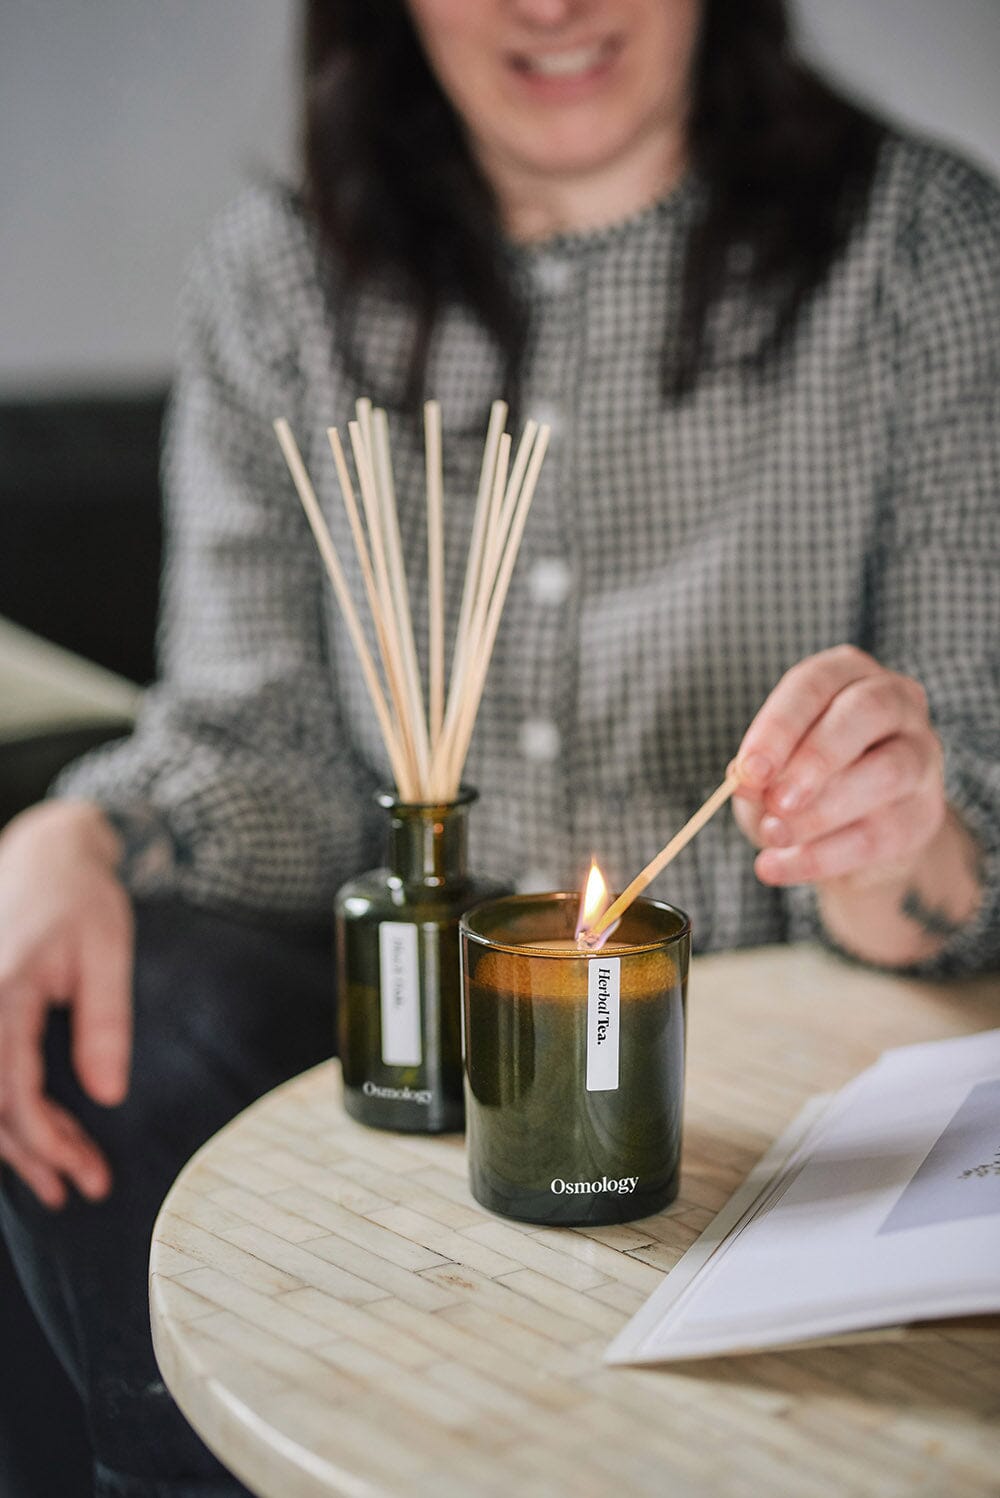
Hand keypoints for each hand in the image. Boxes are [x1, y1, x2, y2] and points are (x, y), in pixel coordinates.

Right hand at [0, 801, 132, 1207]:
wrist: (48, 850)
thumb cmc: (82, 895)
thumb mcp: (108, 950)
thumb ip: (105, 1022)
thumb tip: (107, 1095)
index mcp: (4, 989)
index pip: (14, 1091)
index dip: (50, 1143)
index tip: (91, 1175)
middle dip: (31, 1156)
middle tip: (77, 1191)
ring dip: (12, 1142)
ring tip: (56, 1180)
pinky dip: (2, 1110)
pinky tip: (29, 1138)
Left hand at [731, 645, 946, 890]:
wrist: (852, 836)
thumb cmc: (801, 783)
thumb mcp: (769, 771)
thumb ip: (757, 773)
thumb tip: (744, 781)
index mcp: (847, 674)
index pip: (815, 685)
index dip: (779, 727)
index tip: (748, 771)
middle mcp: (895, 701)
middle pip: (867, 712)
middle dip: (816, 758)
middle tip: (774, 800)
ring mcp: (920, 754)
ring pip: (886, 773)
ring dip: (823, 811)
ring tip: (773, 835)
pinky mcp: (924, 812)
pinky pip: (878, 834)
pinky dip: (821, 856)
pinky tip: (777, 866)